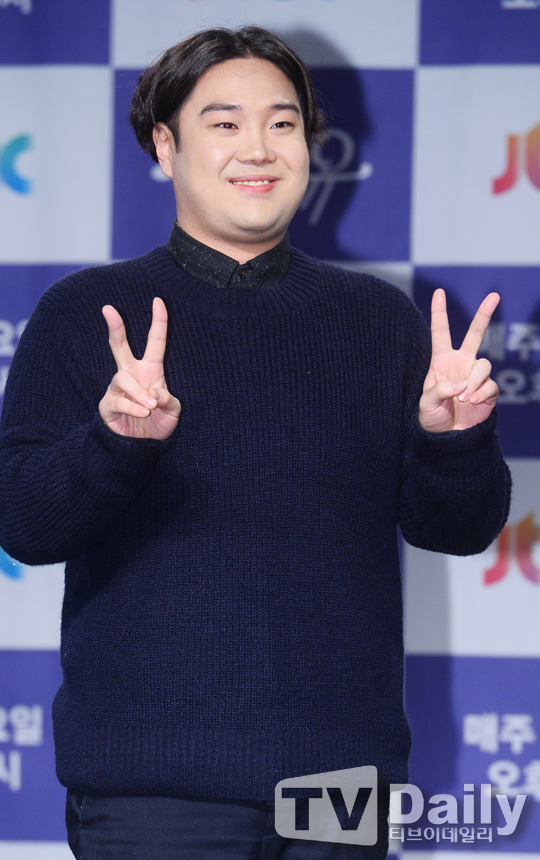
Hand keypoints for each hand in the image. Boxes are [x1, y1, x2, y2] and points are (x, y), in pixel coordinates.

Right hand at [99, 297, 180, 438]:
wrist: (141, 447)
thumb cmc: (157, 422)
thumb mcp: (173, 411)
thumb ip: (169, 400)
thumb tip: (156, 393)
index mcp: (150, 370)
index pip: (155, 342)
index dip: (158, 322)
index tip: (159, 301)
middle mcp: (131, 374)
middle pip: (120, 346)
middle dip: (115, 327)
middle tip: (108, 309)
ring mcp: (117, 389)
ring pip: (123, 379)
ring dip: (139, 393)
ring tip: (150, 407)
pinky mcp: (108, 404)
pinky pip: (119, 401)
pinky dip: (133, 408)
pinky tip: (143, 413)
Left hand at [419, 288, 499, 432]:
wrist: (448, 437)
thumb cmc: (432, 418)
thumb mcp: (427, 404)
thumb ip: (440, 390)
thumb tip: (462, 384)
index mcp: (441, 361)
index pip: (440, 333)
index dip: (439, 313)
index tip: (438, 292)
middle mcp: (461, 364)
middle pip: (475, 334)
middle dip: (484, 314)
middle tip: (494, 295)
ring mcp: (475, 376)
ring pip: (484, 364)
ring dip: (474, 380)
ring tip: (464, 397)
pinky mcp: (488, 390)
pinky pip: (490, 385)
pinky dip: (481, 393)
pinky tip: (472, 401)